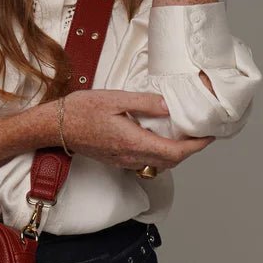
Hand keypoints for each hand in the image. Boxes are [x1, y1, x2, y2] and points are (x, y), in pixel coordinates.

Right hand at [60, 89, 214, 170]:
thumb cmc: (80, 111)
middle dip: (189, 150)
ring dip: (175, 153)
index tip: (208, 137)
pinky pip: (145, 161)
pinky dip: (159, 153)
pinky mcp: (116, 160)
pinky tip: (158, 138)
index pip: (174, 152)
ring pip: (159, 163)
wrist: (54, 127)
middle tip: (200, 135)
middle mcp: (130, 156)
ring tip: (183, 136)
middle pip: (171, 161)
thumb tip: (168, 107)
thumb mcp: (114, 98)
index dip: (196, 146)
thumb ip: (145, 103)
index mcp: (133, 141)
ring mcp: (123, 161)